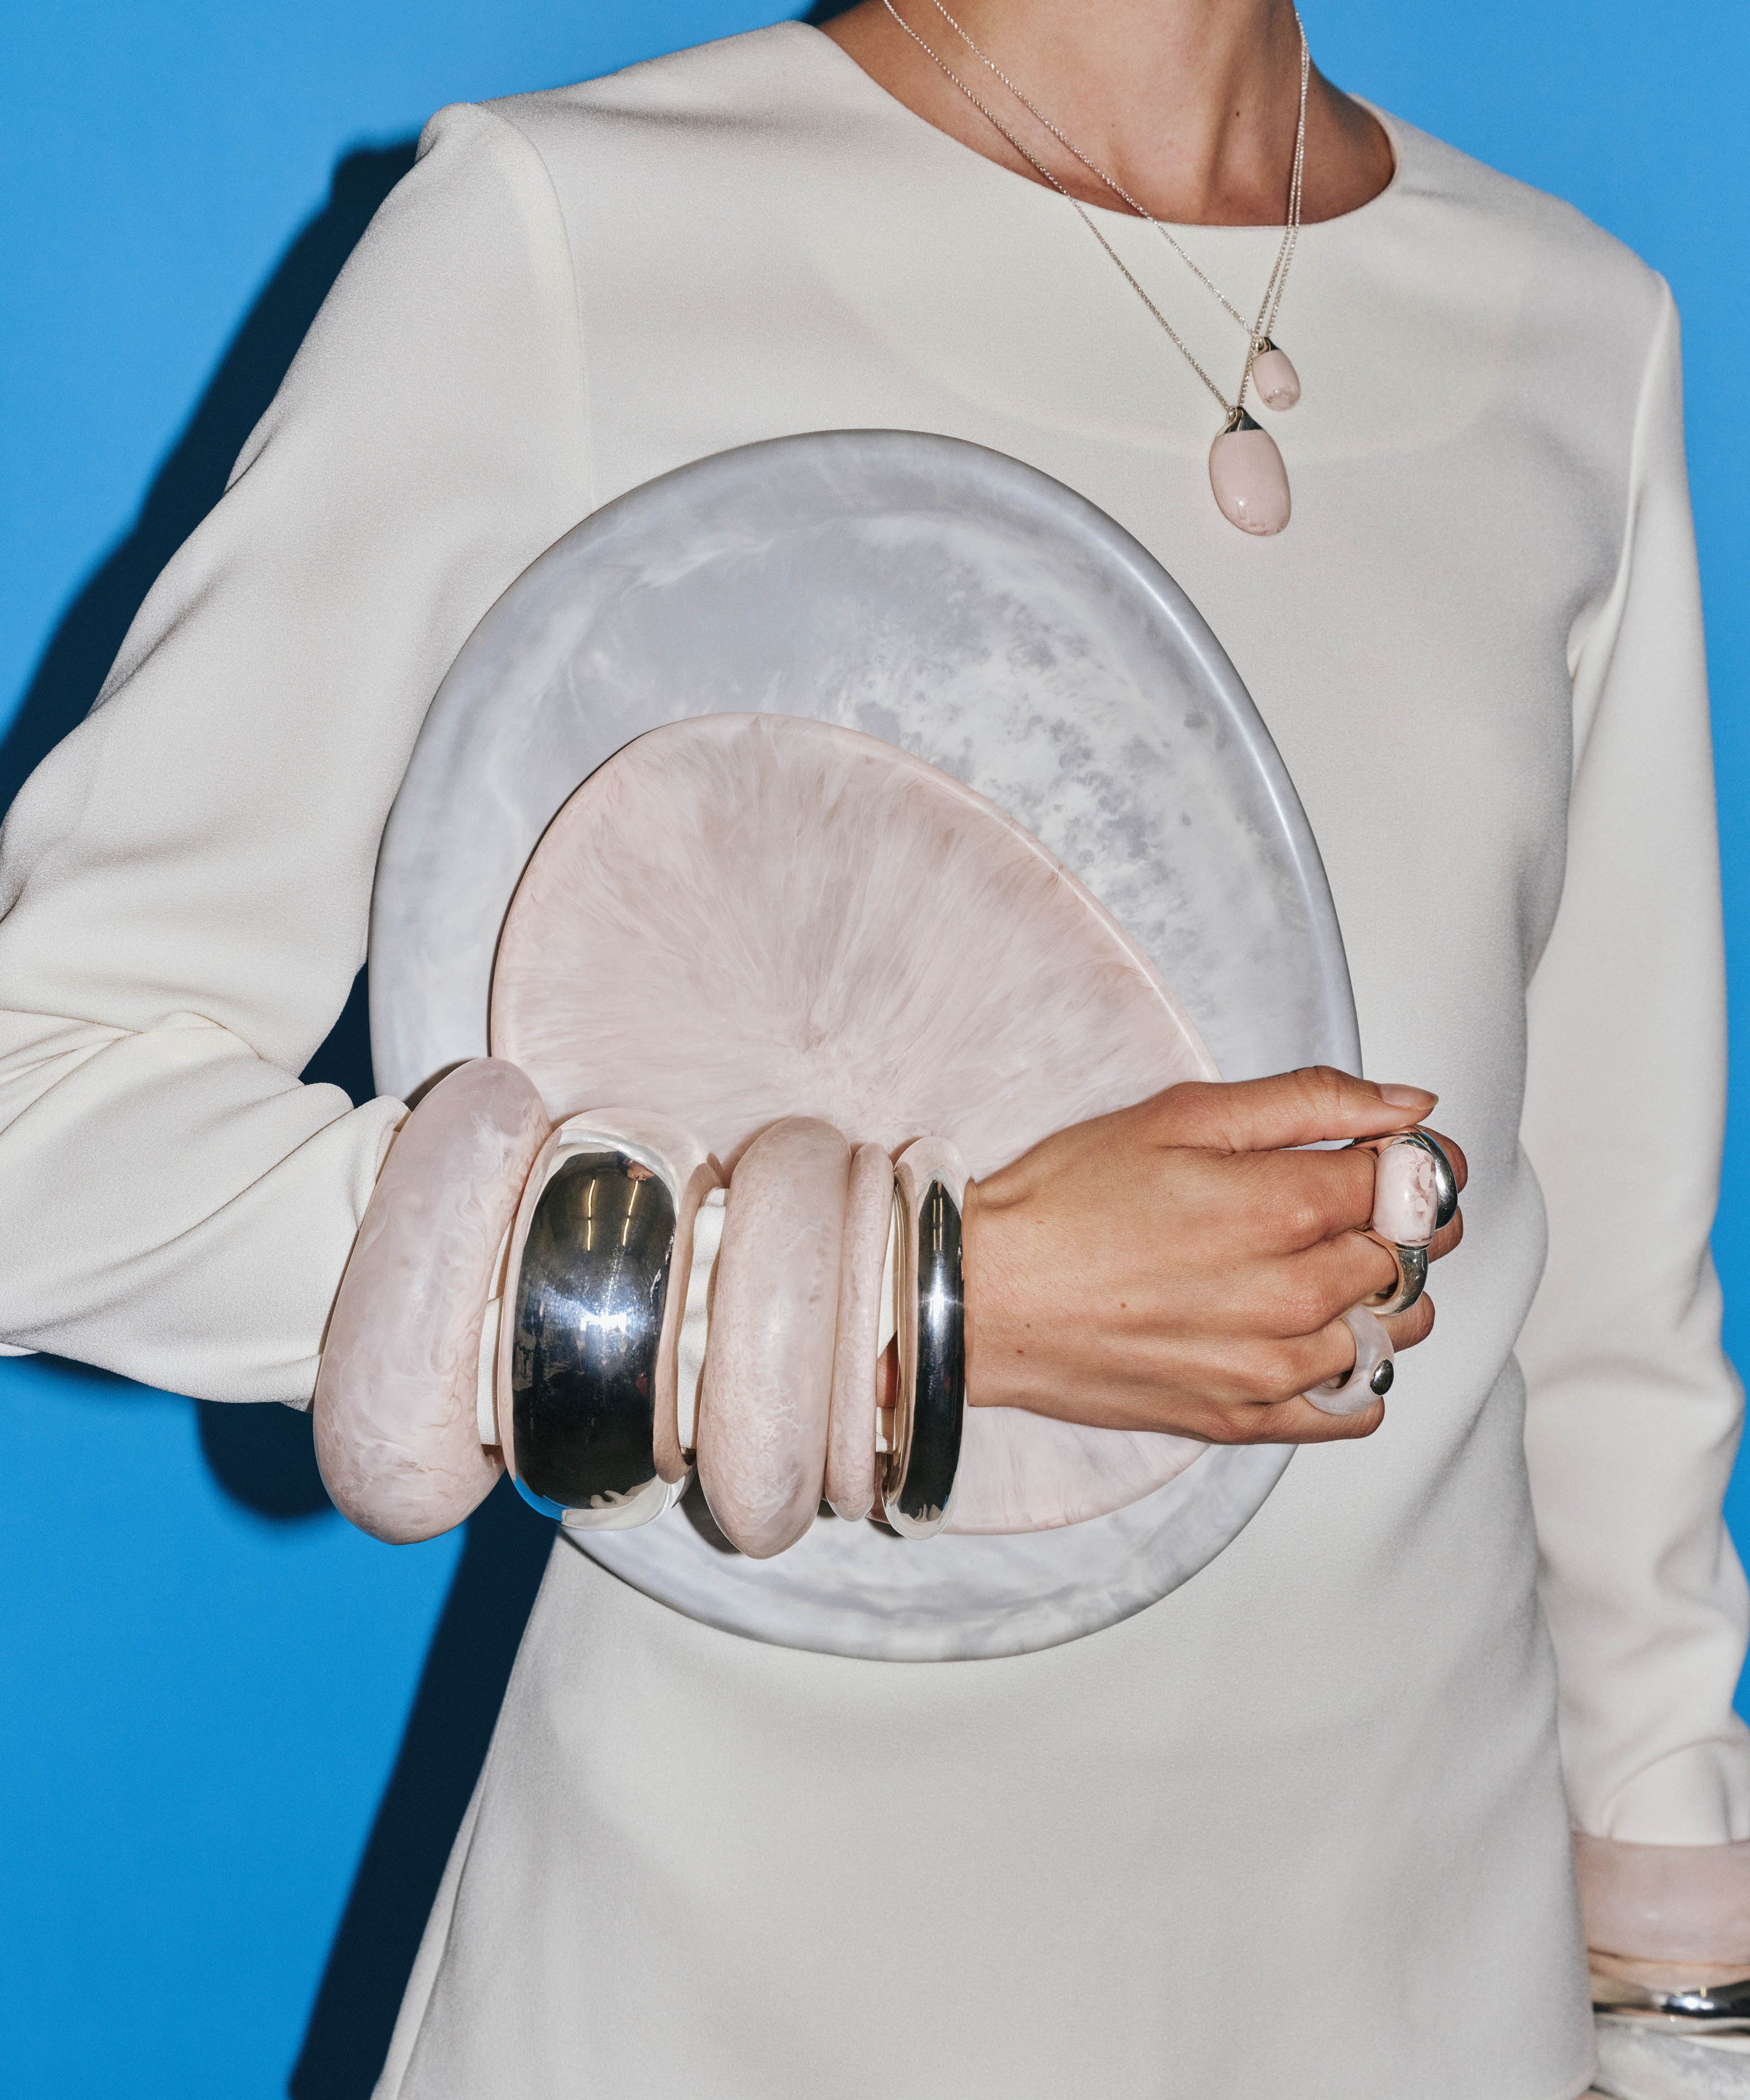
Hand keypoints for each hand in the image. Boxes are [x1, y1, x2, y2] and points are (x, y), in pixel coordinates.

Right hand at [961, 1067, 1465, 1444]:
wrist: (982, 1297)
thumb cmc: (1067, 1199)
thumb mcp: (1181, 1116)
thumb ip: (1309, 1104)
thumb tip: (1412, 1109)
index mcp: (1283, 1207)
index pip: (1415, 1185)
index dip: (1410, 1164)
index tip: (1382, 1158)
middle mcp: (1293, 1295)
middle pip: (1411, 1258)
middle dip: (1389, 1223)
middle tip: (1325, 1206)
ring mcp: (1273, 1367)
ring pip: (1396, 1332)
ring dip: (1376, 1297)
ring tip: (1309, 1270)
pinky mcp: (1245, 1418)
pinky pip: (1355, 1409)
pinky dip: (1354, 1374)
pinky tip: (1308, 1339)